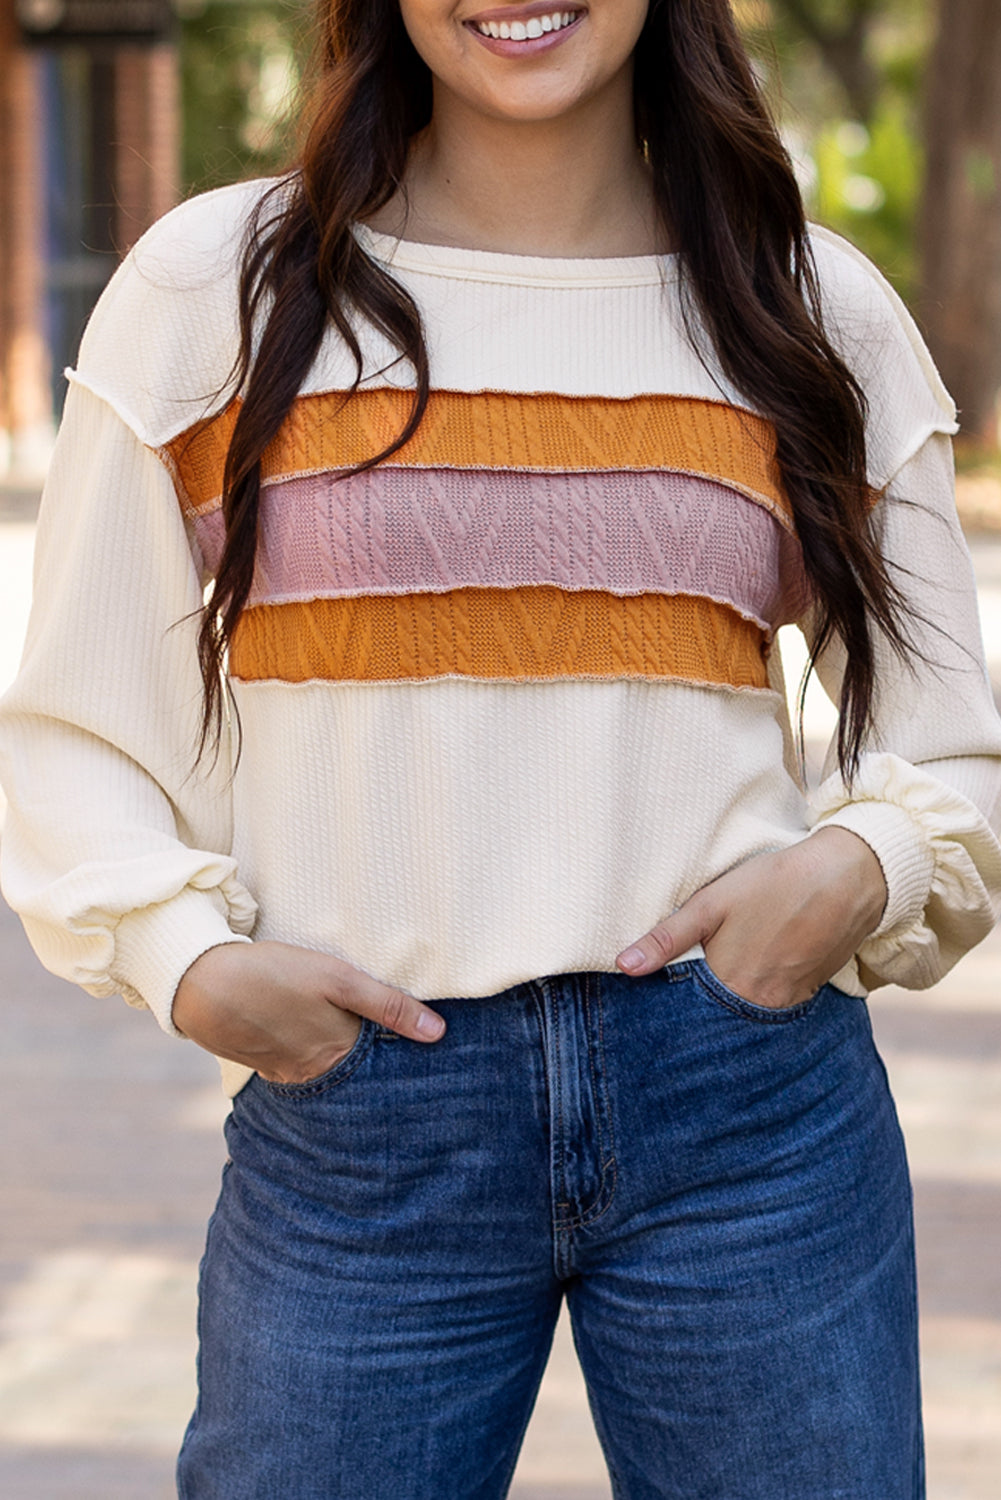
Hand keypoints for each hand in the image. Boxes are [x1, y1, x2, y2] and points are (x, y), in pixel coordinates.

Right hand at [172, 940, 444, 1082]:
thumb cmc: (274, 975)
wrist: (201, 983)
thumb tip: (438, 1033)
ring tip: (359, 1043)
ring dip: (344, 1060)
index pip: (384, 1067)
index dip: (404, 1059)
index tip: (427, 1057)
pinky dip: (314, 1056)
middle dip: (377, 1066)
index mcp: (339, 1055)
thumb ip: (388, 1005)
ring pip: (329, 1070)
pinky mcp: (264, 1063)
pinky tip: (314, 1037)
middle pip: (358, 1074)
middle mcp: (315, 1073)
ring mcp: (286, 1072)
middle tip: (398, 1053)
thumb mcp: (338, 979)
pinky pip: (300, 1066)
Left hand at [615, 828, 886, 1008]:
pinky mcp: (808, 992)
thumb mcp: (712, 903)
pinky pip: (774, 1010)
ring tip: (710, 998)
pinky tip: (747, 984)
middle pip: (718, 1022)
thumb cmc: (775, 884)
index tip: (651, 1021)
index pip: (689, 1018)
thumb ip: (667, 938)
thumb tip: (624, 966)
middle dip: (697, 1021)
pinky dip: (756, 1004)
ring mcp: (788, 1002)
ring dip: (727, 1013)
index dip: (670, 1020)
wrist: (849, 877)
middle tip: (675, 1018)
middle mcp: (760, 1005)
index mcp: (731, 986)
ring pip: (746, 1018)